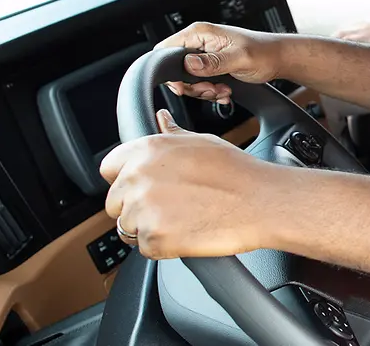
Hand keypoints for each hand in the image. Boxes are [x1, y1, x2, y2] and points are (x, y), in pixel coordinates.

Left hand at [101, 110, 276, 258]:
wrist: (260, 203)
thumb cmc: (237, 172)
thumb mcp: (202, 142)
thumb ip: (172, 134)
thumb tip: (160, 119)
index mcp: (146, 151)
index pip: (109, 168)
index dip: (124, 180)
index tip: (142, 188)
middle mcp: (139, 178)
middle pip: (115, 203)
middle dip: (136, 208)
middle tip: (170, 208)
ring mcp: (144, 210)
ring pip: (128, 227)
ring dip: (149, 228)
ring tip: (183, 220)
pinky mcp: (154, 239)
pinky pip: (145, 248)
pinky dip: (163, 247)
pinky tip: (187, 233)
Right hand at [155, 22, 278, 104]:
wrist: (278, 58)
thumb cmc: (264, 52)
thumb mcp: (239, 58)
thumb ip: (213, 62)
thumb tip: (189, 64)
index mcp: (200, 33)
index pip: (166, 49)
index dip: (170, 71)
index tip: (185, 86)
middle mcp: (199, 42)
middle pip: (175, 69)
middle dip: (192, 86)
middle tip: (212, 89)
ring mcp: (204, 54)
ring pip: (188, 80)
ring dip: (204, 91)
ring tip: (223, 90)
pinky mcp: (211, 66)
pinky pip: (200, 83)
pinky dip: (211, 92)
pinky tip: (225, 91)